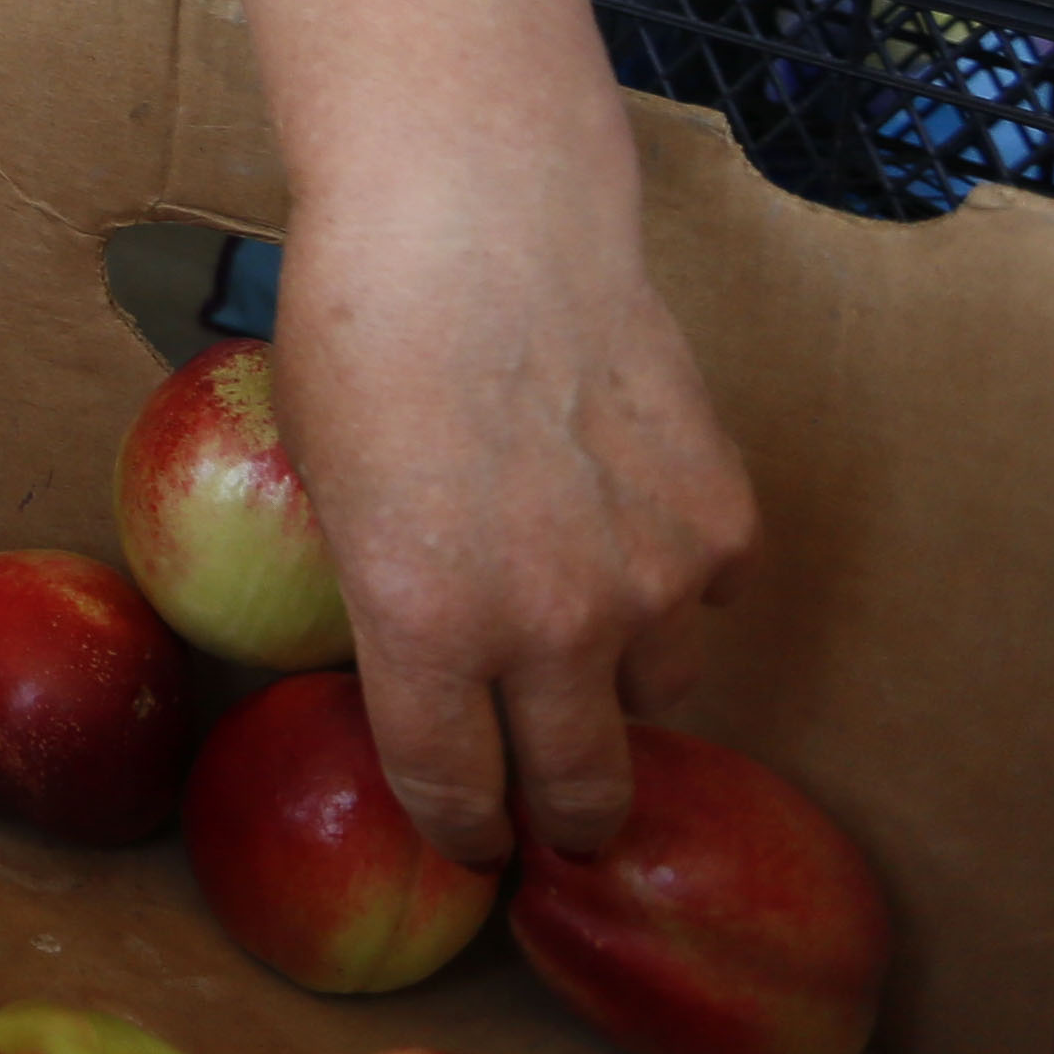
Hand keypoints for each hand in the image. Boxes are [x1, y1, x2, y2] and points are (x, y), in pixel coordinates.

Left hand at [270, 167, 756, 866]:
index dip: (460, 829)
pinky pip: (709, 599)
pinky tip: (626, 512)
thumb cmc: (367, 334)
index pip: (453, 793)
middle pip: (581, 792)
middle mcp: (549, 625)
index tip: (470, 838)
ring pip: (657, 695)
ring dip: (621, 681)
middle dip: (565, 819)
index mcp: (427, 628)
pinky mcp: (724, 521)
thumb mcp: (329, 486)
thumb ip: (386, 597)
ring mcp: (652, 578)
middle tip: (556, 816)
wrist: (479, 215)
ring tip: (581, 613)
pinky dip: (677, 581)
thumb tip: (417, 662)